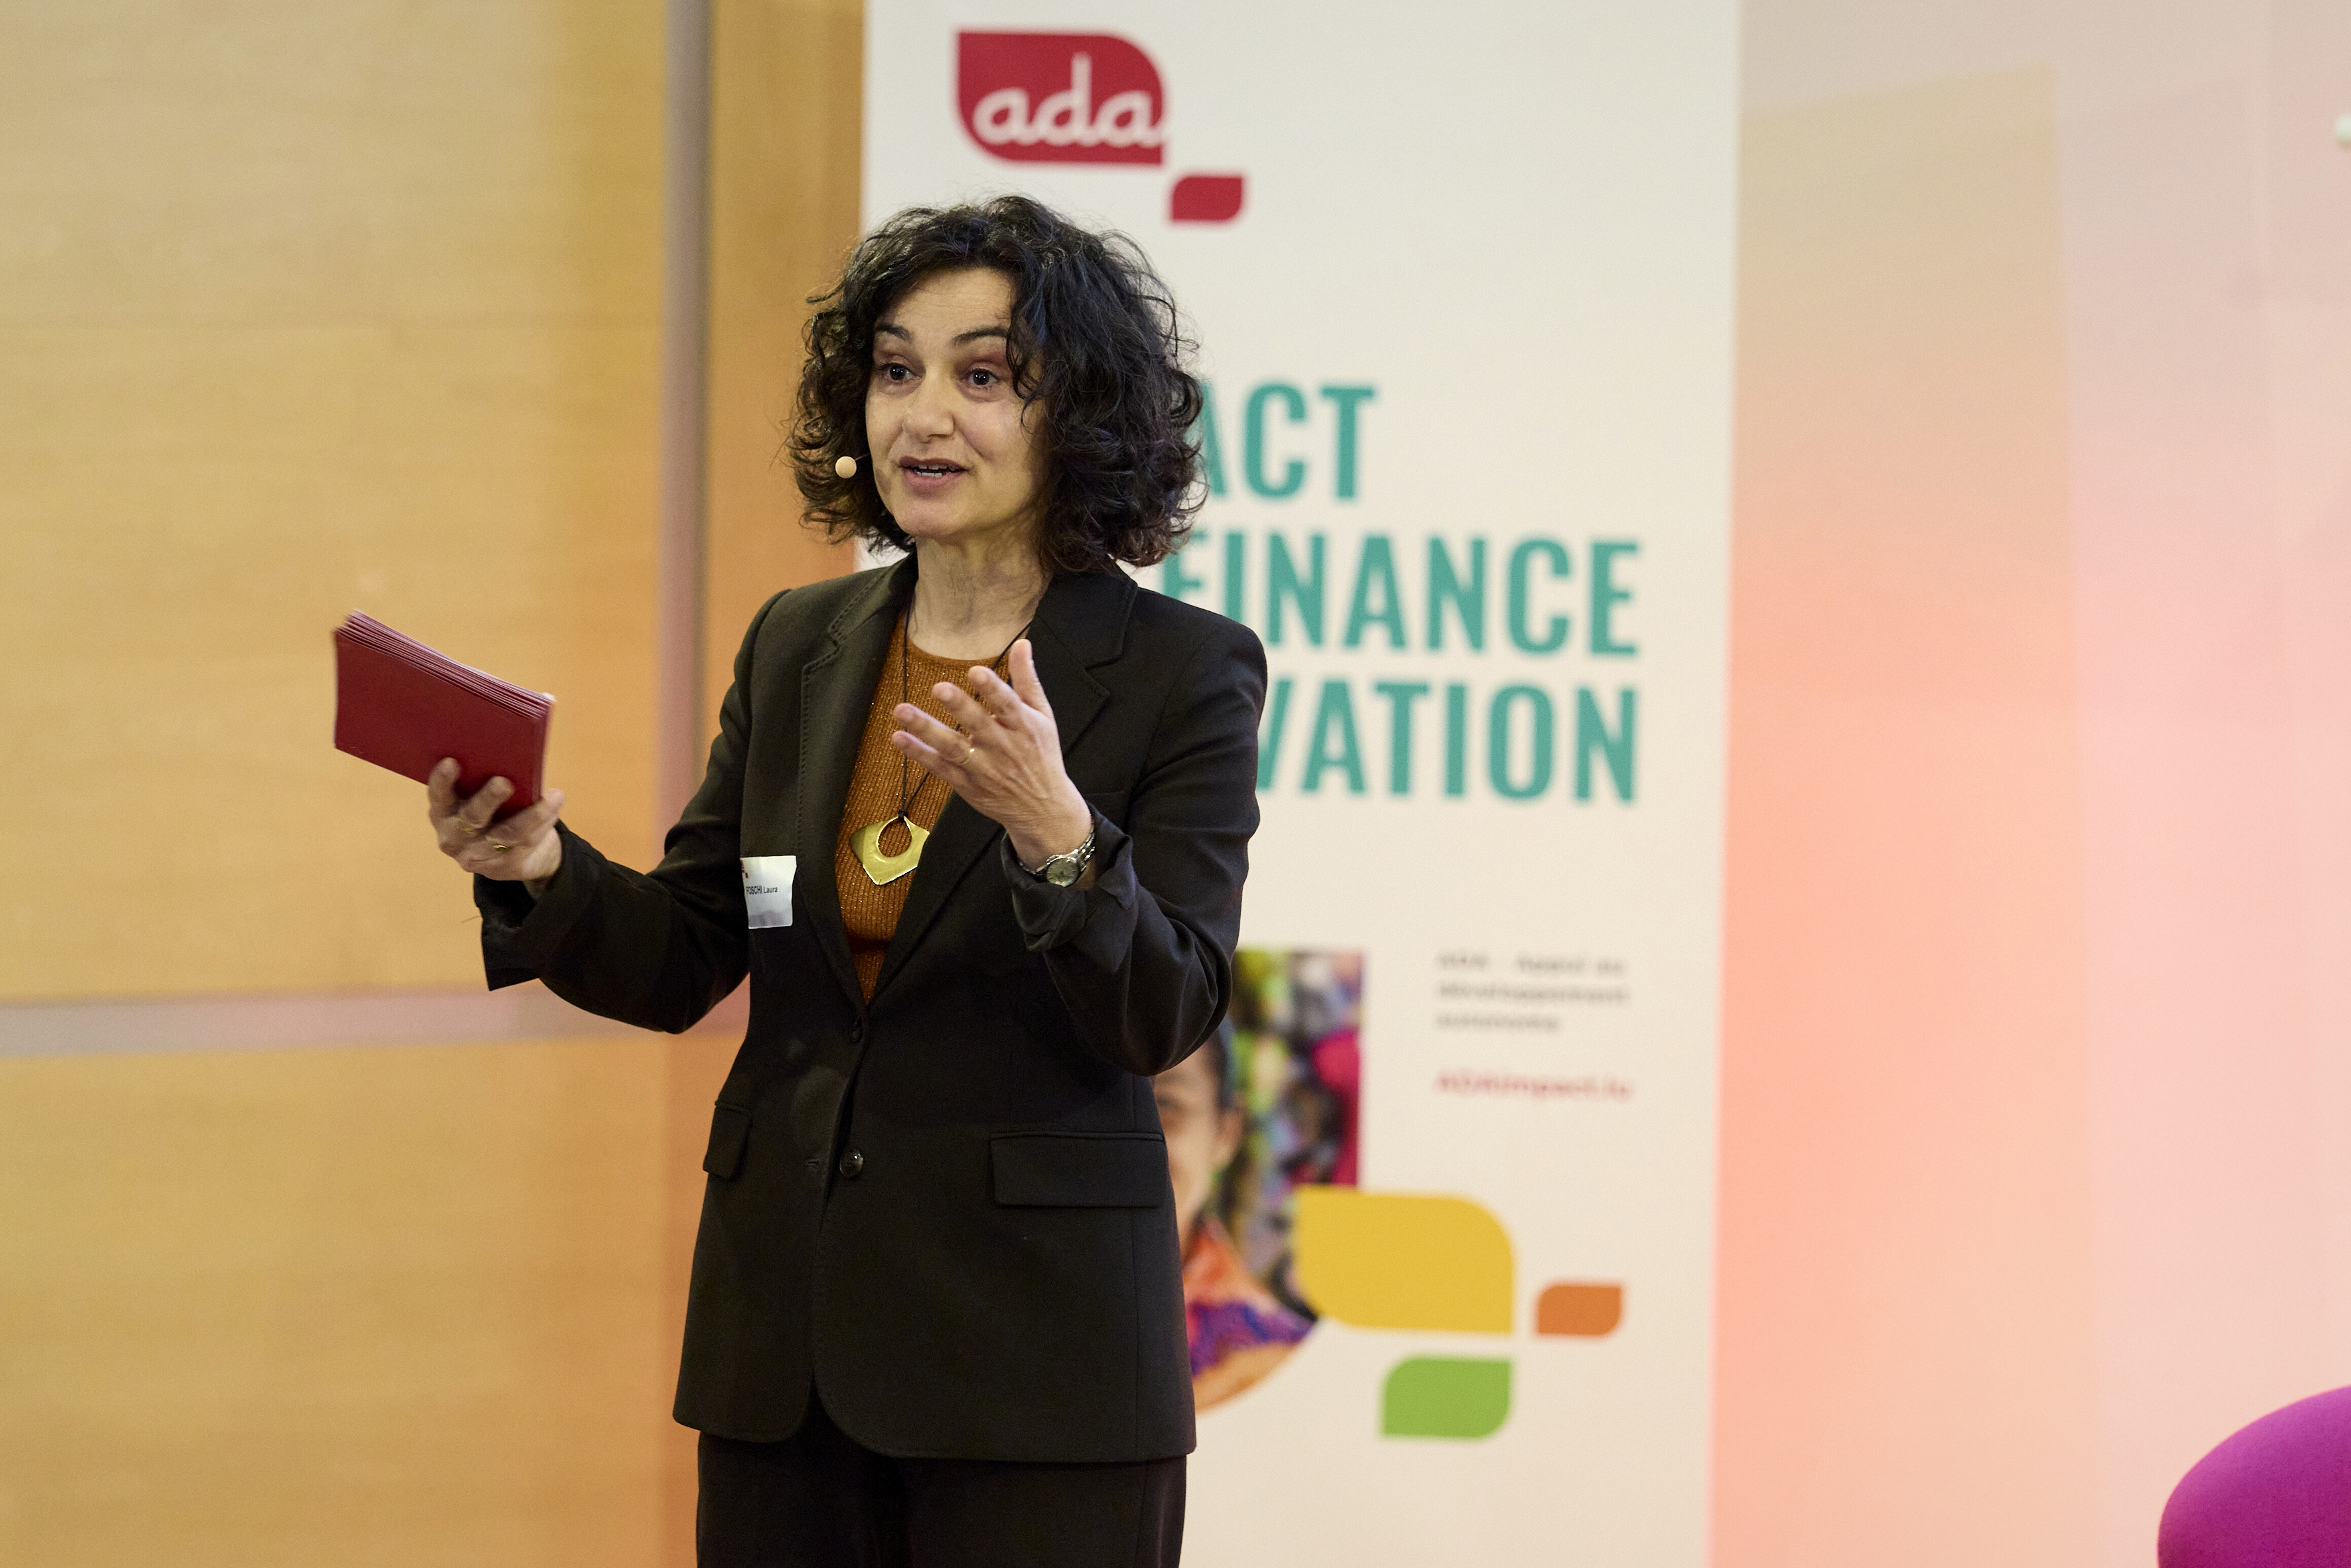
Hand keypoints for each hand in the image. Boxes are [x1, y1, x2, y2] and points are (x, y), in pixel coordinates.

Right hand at [428, 758, 565, 889]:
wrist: (510, 854)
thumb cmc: (493, 810)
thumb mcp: (480, 797)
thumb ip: (484, 782)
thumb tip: (512, 759)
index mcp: (442, 812)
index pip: (438, 796)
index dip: (442, 780)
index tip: (451, 762)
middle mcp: (453, 837)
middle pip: (472, 818)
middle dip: (488, 799)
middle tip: (504, 783)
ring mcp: (476, 856)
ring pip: (507, 834)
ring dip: (532, 814)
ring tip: (553, 797)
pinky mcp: (501, 869)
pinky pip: (526, 844)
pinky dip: (544, 824)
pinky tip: (554, 807)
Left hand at [890, 639, 1090, 867]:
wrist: (1043, 808)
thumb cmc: (1041, 755)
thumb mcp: (1042, 716)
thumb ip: (1027, 680)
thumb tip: (1022, 644)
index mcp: (1023, 726)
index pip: (1008, 705)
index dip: (992, 688)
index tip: (976, 672)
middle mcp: (1003, 747)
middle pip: (978, 725)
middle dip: (959, 707)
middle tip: (939, 688)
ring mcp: (983, 768)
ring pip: (952, 747)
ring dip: (926, 730)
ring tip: (902, 711)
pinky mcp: (966, 784)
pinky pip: (939, 768)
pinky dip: (919, 754)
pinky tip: (900, 738)